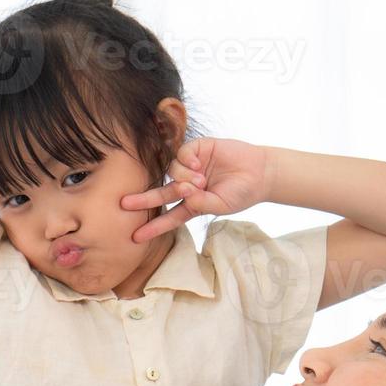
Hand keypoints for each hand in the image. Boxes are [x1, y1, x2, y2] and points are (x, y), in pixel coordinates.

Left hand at [119, 137, 273, 242]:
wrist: (261, 172)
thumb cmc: (242, 193)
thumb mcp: (221, 205)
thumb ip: (201, 203)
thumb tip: (183, 193)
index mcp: (193, 204)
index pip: (170, 217)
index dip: (154, 227)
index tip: (136, 237)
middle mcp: (188, 186)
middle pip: (161, 194)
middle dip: (143, 200)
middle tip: (124, 204)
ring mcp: (192, 167)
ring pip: (172, 172)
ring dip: (183, 178)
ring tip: (201, 181)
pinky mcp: (198, 149)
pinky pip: (182, 154)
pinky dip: (187, 161)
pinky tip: (200, 165)